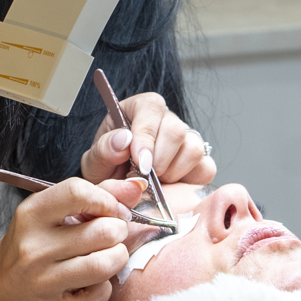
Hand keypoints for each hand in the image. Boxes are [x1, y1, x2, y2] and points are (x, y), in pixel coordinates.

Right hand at [0, 175, 148, 300]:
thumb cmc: (31, 245)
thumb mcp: (51, 214)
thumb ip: (94, 195)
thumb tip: (137, 187)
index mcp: (31, 215)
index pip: (78, 192)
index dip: (106, 199)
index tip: (113, 209)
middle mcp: (34, 248)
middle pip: (102, 231)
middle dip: (118, 230)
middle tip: (113, 233)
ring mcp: (44, 281)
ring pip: (104, 264)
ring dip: (117, 257)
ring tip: (109, 255)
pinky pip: (98, 297)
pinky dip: (105, 289)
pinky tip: (94, 282)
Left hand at [81, 91, 215, 190]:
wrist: (119, 192)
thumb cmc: (107, 171)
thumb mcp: (95, 162)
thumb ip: (104, 149)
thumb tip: (124, 139)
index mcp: (139, 109)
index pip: (150, 108)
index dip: (146, 136)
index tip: (139, 162)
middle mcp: (165, 120)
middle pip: (176, 129)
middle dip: (159, 160)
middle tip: (143, 177)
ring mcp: (186, 139)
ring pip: (193, 148)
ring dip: (172, 172)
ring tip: (153, 182)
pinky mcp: (200, 161)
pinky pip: (206, 167)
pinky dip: (188, 181)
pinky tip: (169, 185)